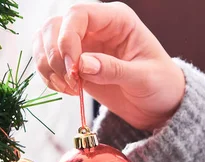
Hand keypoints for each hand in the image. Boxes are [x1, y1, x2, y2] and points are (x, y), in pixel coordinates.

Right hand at [33, 2, 184, 130]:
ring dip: (48, 66)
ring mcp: (82, 44)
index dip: (67, 38)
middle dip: (54, 55)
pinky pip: (47, 61)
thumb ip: (113, 70)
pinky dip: (48, 77)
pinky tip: (66, 90)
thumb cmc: (160, 85)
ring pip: (44, 41)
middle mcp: (95, 27)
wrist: (158, 105)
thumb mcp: (143, 79)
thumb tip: (82, 64)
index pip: (78, 14)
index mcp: (117, 20)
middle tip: (71, 82)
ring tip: (70, 88)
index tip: (73, 68)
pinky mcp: (74, 63)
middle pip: (54, 26)